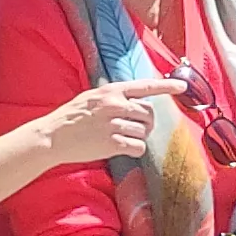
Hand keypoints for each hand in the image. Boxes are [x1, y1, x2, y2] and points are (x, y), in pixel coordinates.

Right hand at [20, 77, 183, 167]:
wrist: (53, 136)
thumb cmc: (70, 117)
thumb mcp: (91, 97)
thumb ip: (112, 96)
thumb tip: (133, 100)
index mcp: (110, 90)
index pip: (145, 86)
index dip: (166, 86)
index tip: (182, 87)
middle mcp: (115, 105)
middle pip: (149, 113)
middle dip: (146, 123)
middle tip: (134, 128)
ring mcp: (114, 124)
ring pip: (144, 131)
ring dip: (138, 137)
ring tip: (122, 138)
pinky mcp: (113, 143)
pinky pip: (139, 147)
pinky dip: (135, 150)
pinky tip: (122, 148)